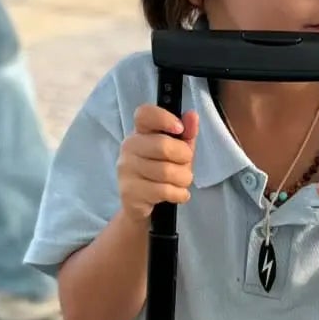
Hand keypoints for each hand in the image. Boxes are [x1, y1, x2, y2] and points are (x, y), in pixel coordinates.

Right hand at [118, 104, 199, 222]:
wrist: (143, 205)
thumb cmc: (161, 174)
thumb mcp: (178, 152)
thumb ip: (186, 134)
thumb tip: (192, 116)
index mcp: (140, 132)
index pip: (144, 114)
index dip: (164, 118)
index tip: (180, 129)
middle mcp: (129, 147)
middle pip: (163, 145)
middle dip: (184, 157)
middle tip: (185, 164)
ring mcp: (126, 169)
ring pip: (166, 172)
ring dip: (183, 179)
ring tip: (181, 182)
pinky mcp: (130, 191)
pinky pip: (164, 191)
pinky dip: (179, 194)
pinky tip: (178, 194)